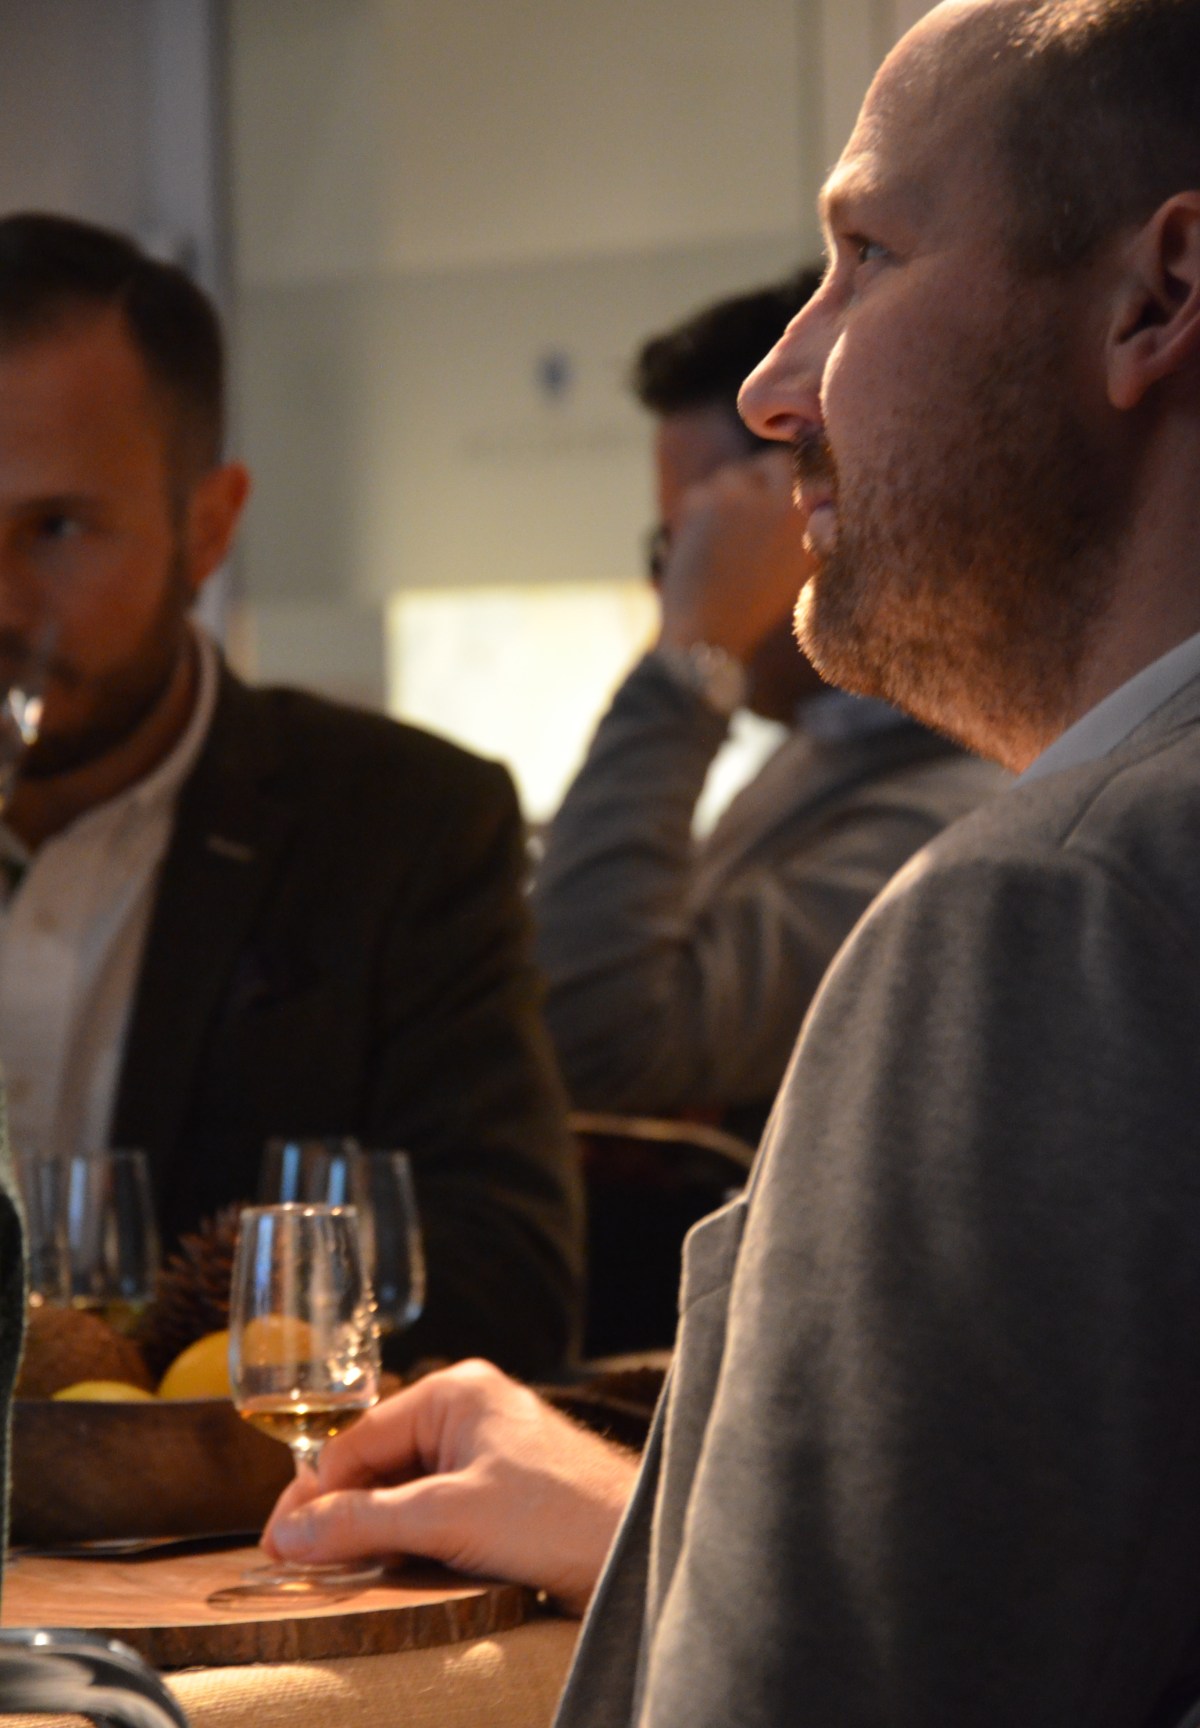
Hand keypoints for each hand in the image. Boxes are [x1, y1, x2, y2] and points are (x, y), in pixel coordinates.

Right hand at [261, 1358, 639, 1613]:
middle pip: (378, 1464)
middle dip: (341, 1513)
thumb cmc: (562, 1516)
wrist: (637, 1553)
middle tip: (299, 1564)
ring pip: (404, 1492)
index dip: (315, 1493)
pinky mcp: (503, 1495)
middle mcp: (469, 1412)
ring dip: (373, 1532)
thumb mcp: (448, 1517)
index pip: (358, 1437)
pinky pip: (435, 1512)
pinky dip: (408, 1542)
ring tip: (338, 1574)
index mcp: (456, 1392)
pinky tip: (390, 1573)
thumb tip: (291, 1535)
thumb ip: (364, 1522)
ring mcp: (488, 1453)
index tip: (280, 1542)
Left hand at [656, 449, 811, 663]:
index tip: (782, 495)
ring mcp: (739, 497)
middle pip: (771, 464)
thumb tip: (818, 495)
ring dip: (730, 495)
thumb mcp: (802, 569)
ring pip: (734, 476)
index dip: (793, 480)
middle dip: (762, 482)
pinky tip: (703, 544)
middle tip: (749, 516)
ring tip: (726, 537)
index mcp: (812, 519)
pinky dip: (701, 511)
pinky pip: (703, 491)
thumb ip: (814, 527)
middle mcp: (782, 500)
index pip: (809, 469)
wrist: (709, 635)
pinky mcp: (701, 501)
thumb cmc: (757, 612)